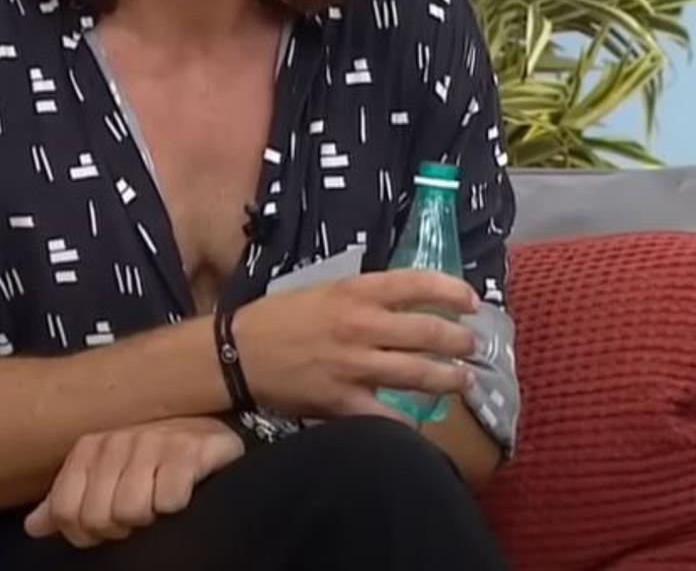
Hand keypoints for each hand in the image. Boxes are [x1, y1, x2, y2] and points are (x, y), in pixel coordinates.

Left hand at [24, 416, 243, 547]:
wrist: (212, 431)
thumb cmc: (155, 459)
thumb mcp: (108, 475)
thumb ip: (69, 499)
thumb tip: (33, 526)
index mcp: (91, 446)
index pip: (66, 510)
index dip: (85, 532)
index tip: (109, 525)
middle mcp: (119, 439)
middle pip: (98, 515)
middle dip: (120, 527)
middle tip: (141, 513)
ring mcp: (154, 441)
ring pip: (132, 510)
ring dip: (150, 517)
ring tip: (159, 501)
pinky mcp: (190, 449)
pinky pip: (170, 499)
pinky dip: (177, 504)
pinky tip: (184, 491)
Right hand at [233, 268, 478, 418]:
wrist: (238, 353)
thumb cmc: (277, 317)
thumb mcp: (321, 291)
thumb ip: (361, 297)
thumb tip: (402, 302)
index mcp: (354, 292)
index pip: (415, 283)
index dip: (451, 291)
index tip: (471, 301)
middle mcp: (361, 326)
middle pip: (429, 332)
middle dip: (460, 341)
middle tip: (471, 346)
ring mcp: (354, 366)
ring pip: (420, 374)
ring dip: (450, 378)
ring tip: (461, 379)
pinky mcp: (343, 401)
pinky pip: (389, 418)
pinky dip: (410, 424)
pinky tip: (423, 424)